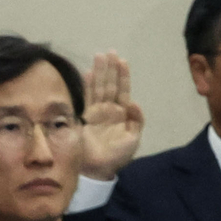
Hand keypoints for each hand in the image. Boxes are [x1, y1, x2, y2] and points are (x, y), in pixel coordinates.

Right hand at [79, 51, 143, 178]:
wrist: (98, 168)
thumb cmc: (117, 156)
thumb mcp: (133, 139)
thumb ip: (136, 121)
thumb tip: (134, 102)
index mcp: (122, 115)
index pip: (123, 91)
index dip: (123, 76)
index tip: (123, 61)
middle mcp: (108, 110)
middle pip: (110, 85)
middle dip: (111, 69)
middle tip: (111, 52)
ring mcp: (95, 111)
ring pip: (98, 87)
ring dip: (99, 72)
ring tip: (99, 56)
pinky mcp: (84, 115)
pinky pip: (85, 96)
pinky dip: (87, 85)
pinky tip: (88, 72)